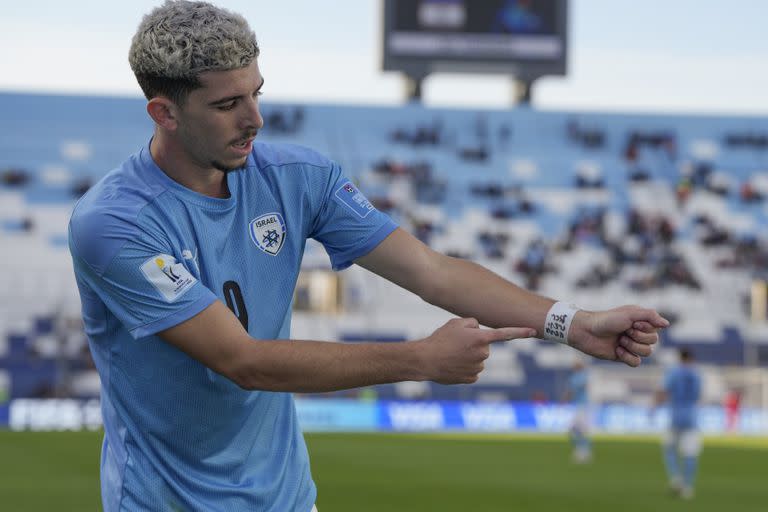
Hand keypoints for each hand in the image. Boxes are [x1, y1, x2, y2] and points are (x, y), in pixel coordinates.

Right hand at [417, 318, 535, 383]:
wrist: (426, 360)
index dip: (521, 332)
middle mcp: (483, 353)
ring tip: (452, 354)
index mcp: (481, 338)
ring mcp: (478, 367)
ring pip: (479, 359)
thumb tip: (480, 331)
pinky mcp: (472, 378)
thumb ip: (473, 323)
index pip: (505, 333)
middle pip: (485, 346)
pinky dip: (465, 367)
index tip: (535, 331)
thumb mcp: (456, 323)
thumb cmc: (440, 339)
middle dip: (474, 344)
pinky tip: (453, 365)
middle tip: (456, 343)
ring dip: (468, 356)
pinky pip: (473, 370)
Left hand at [567, 305, 668, 366]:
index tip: (631, 323)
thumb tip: (667, 324)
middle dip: (638, 337)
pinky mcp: (623, 356)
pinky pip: (636, 362)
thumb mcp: (629, 313)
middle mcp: (637, 333)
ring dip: (632, 346)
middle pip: (653, 342)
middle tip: (623, 332)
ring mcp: (630, 345)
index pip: (656, 330)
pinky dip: (627, 357)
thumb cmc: (606, 319)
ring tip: (619, 341)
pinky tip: (617, 350)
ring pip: (647, 353)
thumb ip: (650, 316)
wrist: (586, 331)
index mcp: (640, 322)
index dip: (645, 328)